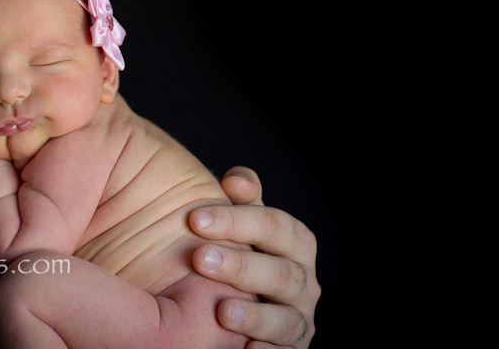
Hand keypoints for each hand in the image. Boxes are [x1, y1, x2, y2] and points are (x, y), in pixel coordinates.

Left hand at [189, 167, 318, 347]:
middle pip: (281, 271)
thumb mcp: (244, 225)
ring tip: (222, 312)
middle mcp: (304, 281)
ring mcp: (299, 319)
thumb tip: (235, 180)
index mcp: (295, 243)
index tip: (195, 219)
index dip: (237, 221)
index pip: (274, 226)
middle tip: (200, 259)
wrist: (251, 303)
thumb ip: (242, 201)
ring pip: (286, 318)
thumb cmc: (242, 252)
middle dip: (241, 265)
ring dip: (255, 316)